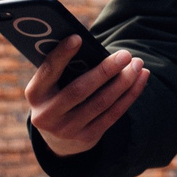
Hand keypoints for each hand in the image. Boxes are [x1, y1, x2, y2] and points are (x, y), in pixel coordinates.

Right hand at [25, 38, 149, 156]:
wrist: (58, 137)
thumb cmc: (59, 94)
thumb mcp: (52, 84)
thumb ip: (65, 68)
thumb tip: (93, 47)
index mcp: (35, 94)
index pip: (48, 72)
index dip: (61, 55)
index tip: (78, 38)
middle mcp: (47, 114)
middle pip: (80, 90)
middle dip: (105, 71)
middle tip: (125, 54)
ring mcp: (67, 129)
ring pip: (101, 103)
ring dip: (123, 82)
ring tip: (138, 65)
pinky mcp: (87, 138)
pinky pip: (113, 115)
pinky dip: (129, 95)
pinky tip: (141, 79)